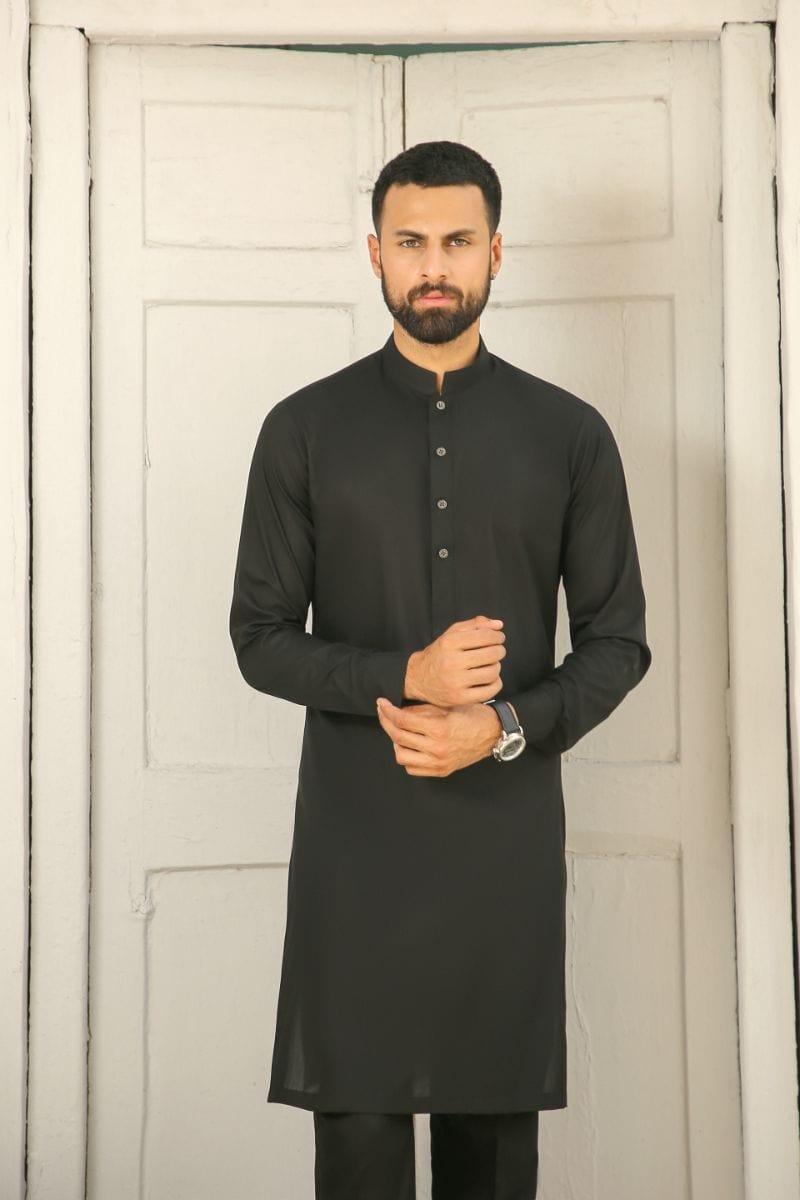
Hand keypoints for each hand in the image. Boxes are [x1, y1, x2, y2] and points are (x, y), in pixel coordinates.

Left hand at [375, 697, 501, 776]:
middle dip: (386, 722)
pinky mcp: (441, 771)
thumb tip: (398, 710)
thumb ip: (422, 709)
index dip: (388, 710)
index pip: (403, 720)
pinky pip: (412, 768)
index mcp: (439, 729)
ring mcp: (439, 763)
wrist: (494, 733)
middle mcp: (437, 749)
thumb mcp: (447, 705)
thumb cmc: (473, 715)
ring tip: (399, 730)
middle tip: (383, 712)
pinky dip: (407, 756)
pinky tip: (409, 745)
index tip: (381, 703)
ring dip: (395, 741)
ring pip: (401, 756)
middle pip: (398, 737)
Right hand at [404, 615, 505, 706]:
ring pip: (493, 672)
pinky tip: (489, 678)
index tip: (498, 638)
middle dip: (499, 650)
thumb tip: (499, 625)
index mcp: (449, 643)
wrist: (418, 678)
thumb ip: (475, 625)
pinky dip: (495, 683)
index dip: (497, 636)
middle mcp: (452, 662)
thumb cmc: (440, 654)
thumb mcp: (452, 634)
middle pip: (492, 654)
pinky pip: (490, 690)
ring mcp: (456, 682)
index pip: (485, 636)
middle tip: (497, 650)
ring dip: (496, 666)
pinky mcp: (460, 698)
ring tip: (490, 664)